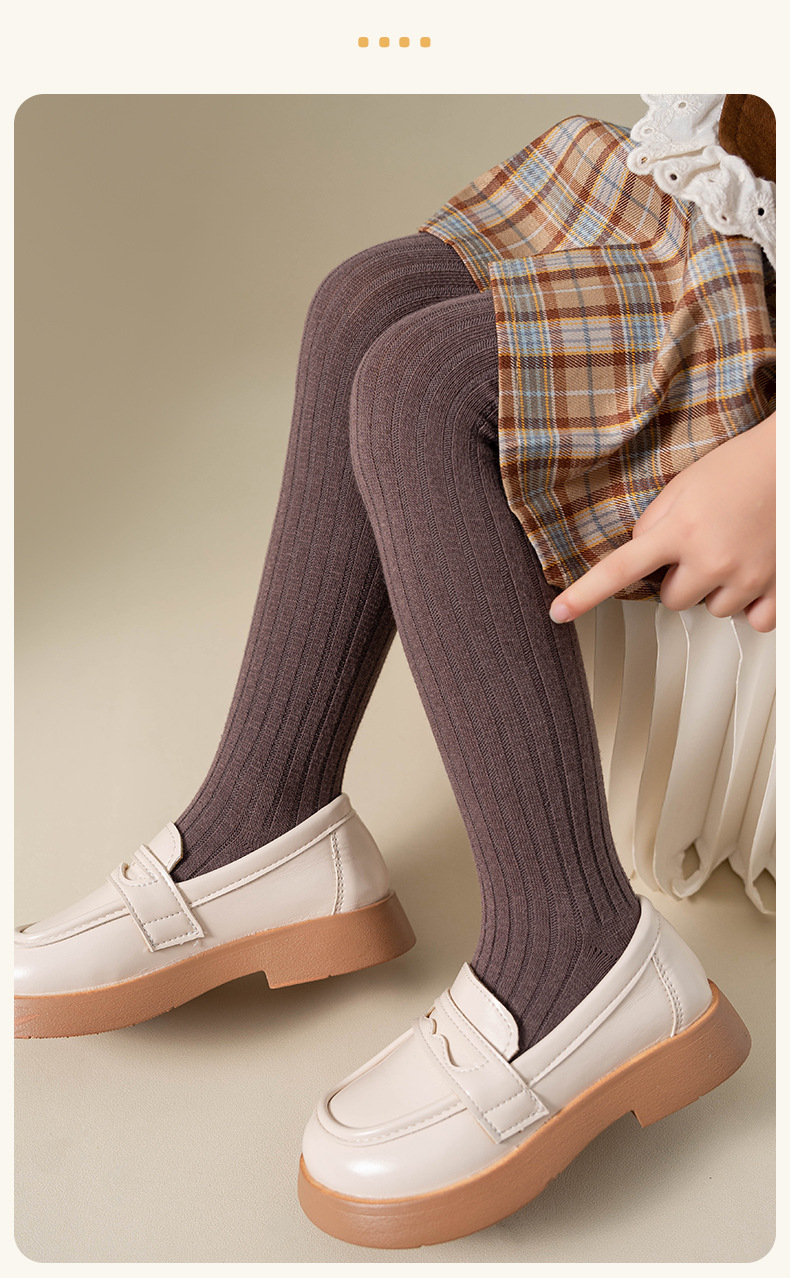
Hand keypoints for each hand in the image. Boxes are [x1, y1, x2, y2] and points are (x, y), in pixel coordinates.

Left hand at [548, 414, 775, 632]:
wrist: (789, 462)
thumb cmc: (739, 468)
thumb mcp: (682, 487)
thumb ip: (654, 524)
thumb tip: (639, 556)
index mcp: (679, 530)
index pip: (619, 569)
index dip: (585, 594)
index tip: (559, 612)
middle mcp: (710, 558)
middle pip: (672, 599)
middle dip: (681, 578)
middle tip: (703, 545)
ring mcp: (746, 577)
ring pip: (713, 609)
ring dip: (717, 588)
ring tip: (734, 549)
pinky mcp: (778, 588)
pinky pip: (753, 621)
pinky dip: (754, 605)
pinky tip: (756, 574)